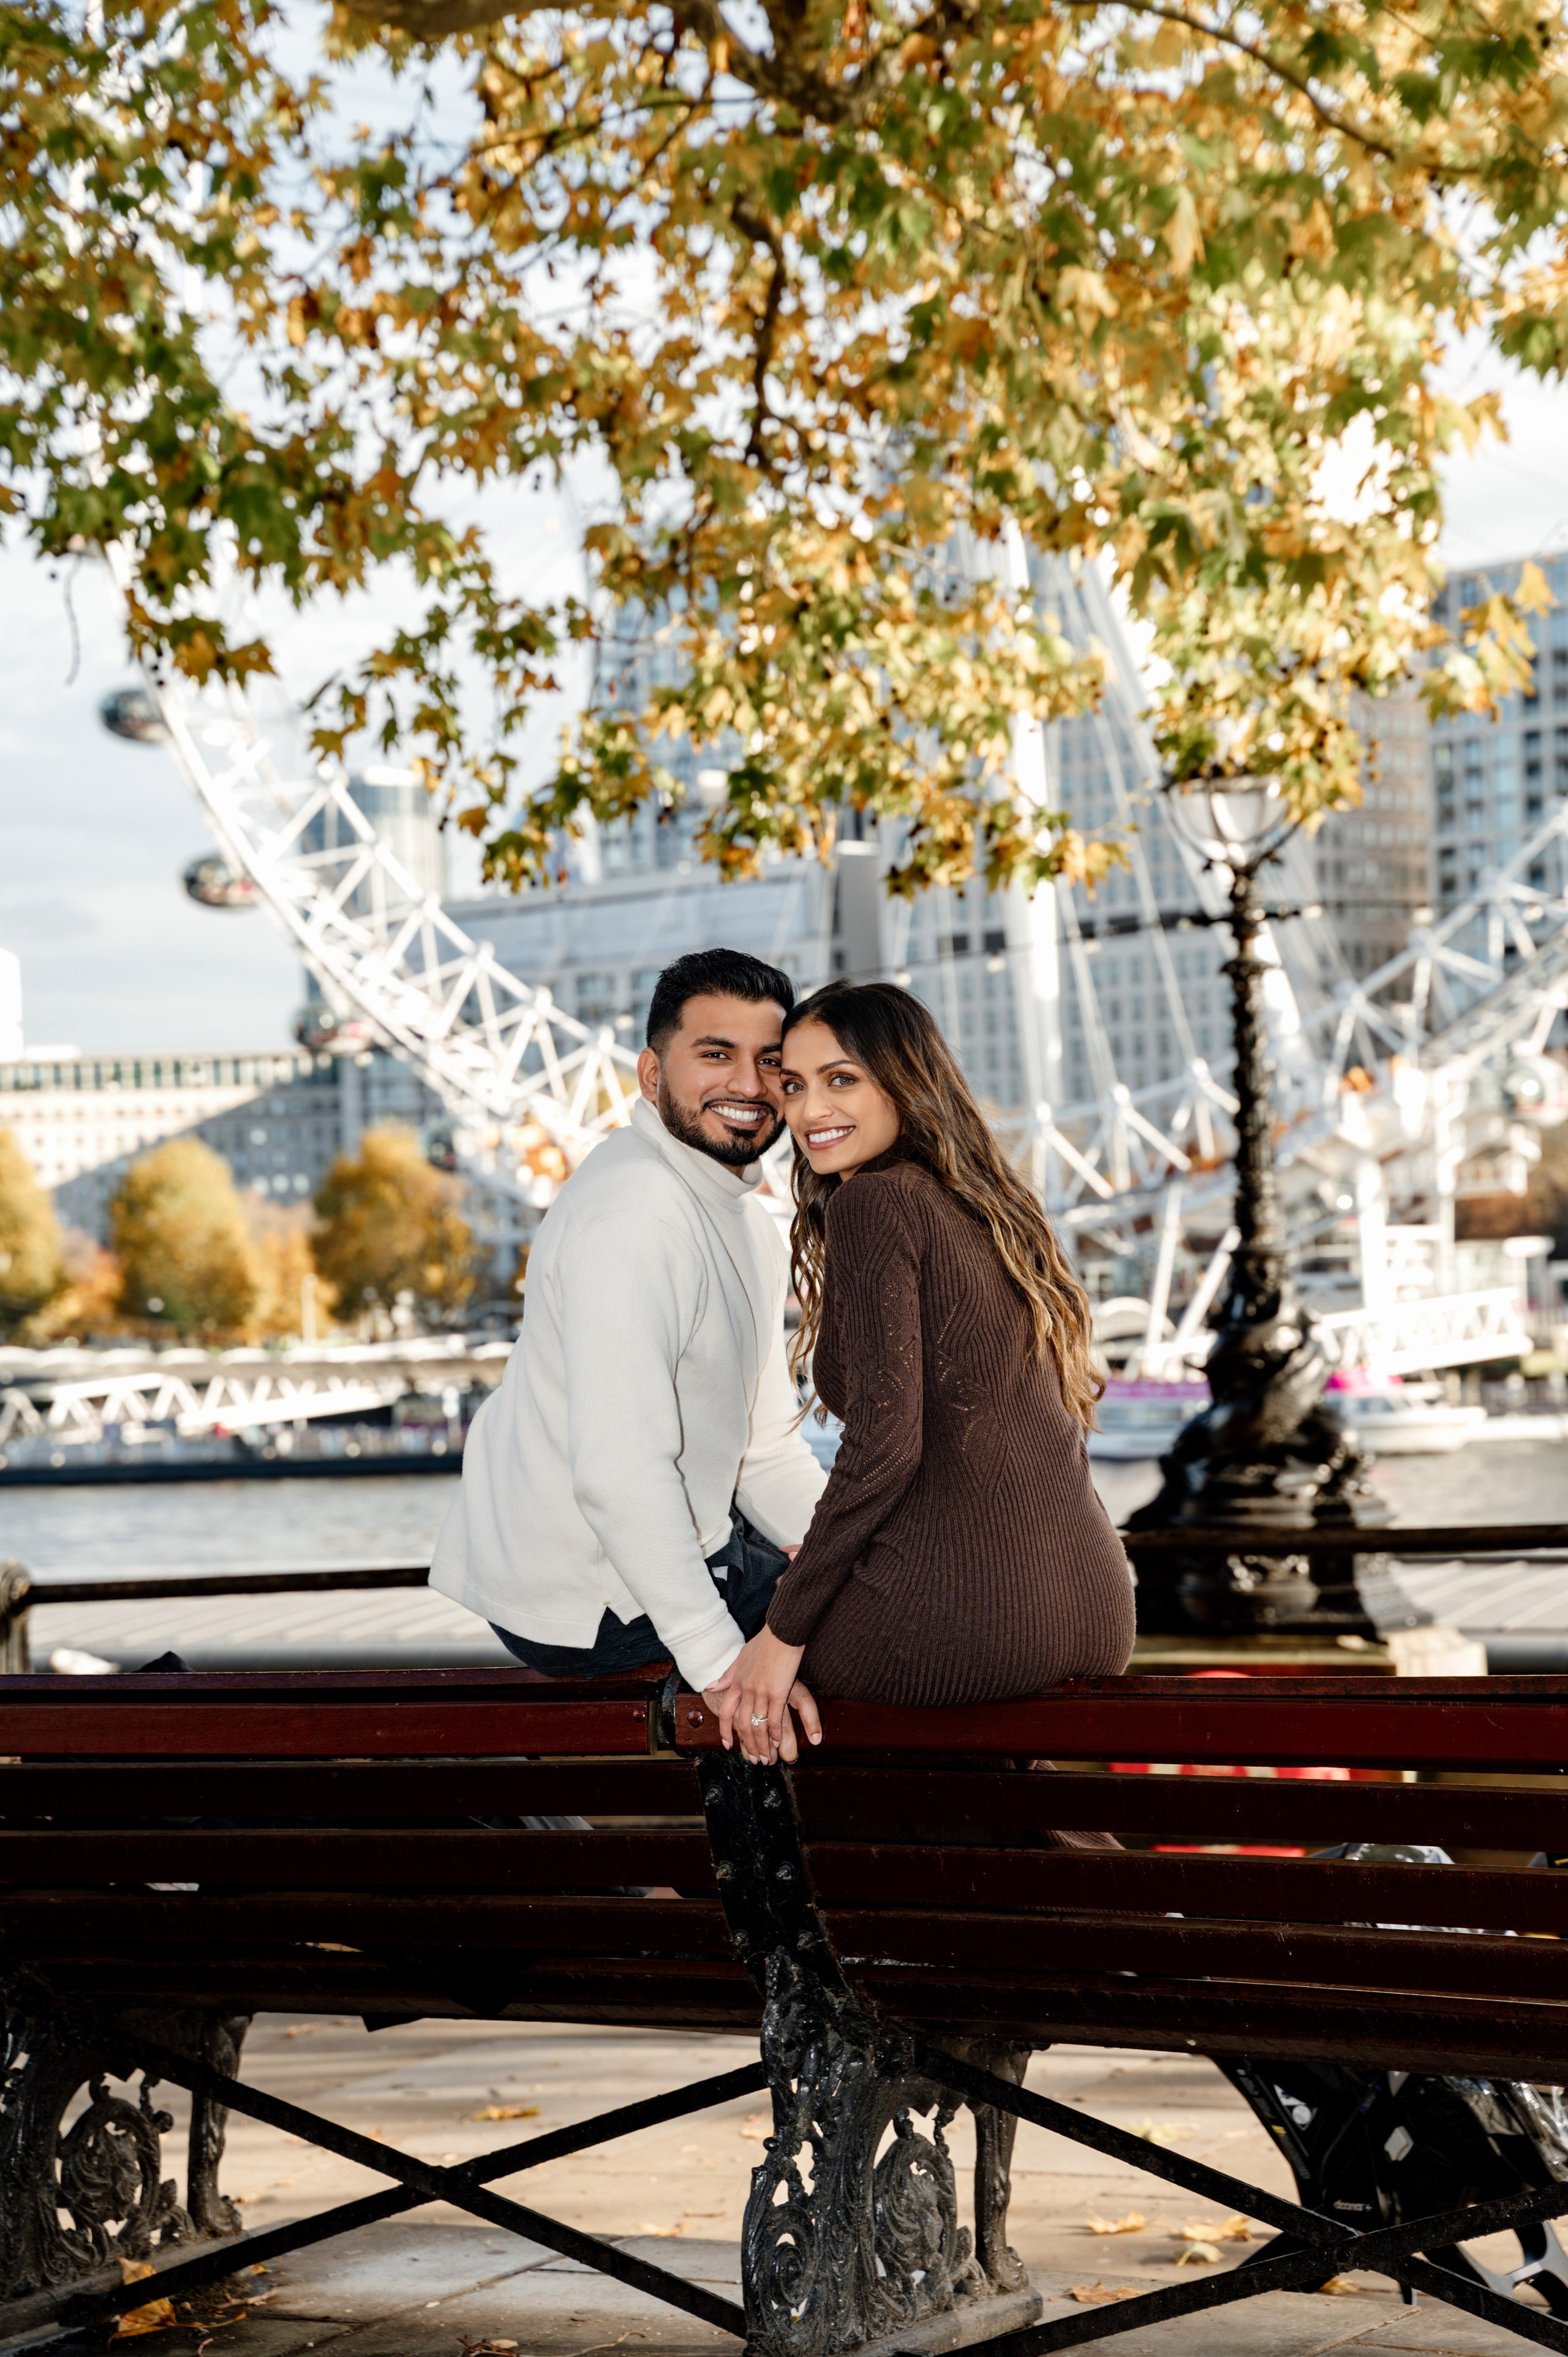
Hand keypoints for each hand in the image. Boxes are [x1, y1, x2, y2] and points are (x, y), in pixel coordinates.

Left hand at [704, 1627, 819, 1763]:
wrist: (782, 1632)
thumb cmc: (764, 1643)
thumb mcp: (741, 1658)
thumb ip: (726, 1676)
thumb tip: (708, 1687)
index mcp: (737, 1682)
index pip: (727, 1712)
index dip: (726, 1731)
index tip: (727, 1745)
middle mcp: (746, 1690)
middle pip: (742, 1724)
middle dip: (748, 1745)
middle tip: (754, 1760)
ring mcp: (761, 1692)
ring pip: (757, 1726)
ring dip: (761, 1745)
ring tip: (765, 1759)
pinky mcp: (778, 1692)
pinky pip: (773, 1719)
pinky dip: (775, 1733)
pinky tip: (778, 1743)